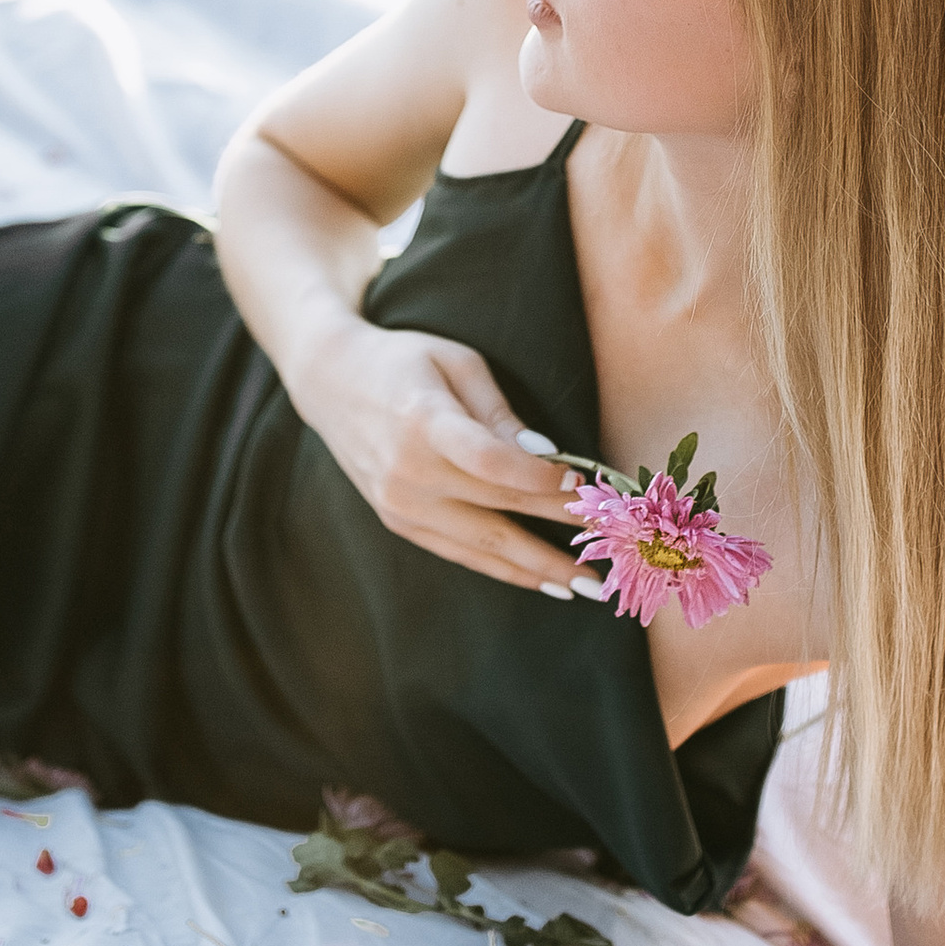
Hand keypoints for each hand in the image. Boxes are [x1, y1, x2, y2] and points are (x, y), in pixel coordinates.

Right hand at [296, 319, 585, 598]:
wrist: (331, 382)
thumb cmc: (404, 360)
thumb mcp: (456, 363)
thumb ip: (499, 412)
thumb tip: (546, 456)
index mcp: (423, 422)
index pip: (492, 462)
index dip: (542, 480)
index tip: (587, 485)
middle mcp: (408, 472)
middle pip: (498, 508)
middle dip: (561, 528)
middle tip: (613, 546)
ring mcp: (400, 504)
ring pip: (482, 545)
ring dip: (538, 566)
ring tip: (588, 584)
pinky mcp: (399, 521)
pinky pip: (460, 553)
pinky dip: (504, 569)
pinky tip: (542, 579)